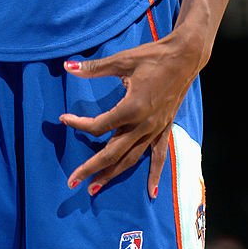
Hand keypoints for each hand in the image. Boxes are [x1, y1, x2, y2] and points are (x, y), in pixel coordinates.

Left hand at [59, 33, 201, 197]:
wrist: (184, 57)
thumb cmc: (152, 56)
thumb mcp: (122, 60)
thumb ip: (94, 68)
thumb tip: (67, 66)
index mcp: (131, 108)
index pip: (99, 125)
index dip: (78, 124)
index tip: (63, 119)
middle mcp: (143, 124)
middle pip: (112, 152)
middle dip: (91, 168)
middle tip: (72, 181)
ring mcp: (155, 129)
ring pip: (131, 158)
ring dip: (112, 174)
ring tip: (95, 188)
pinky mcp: (164, 129)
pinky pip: (159, 156)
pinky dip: (154, 174)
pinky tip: (151, 192)